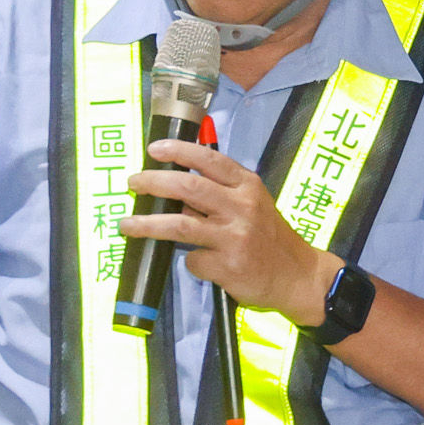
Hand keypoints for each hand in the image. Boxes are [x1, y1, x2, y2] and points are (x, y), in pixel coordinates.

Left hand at [126, 139, 332, 319]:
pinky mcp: (228, 265)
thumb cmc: (269, 237)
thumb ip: (222, 191)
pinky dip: (190, 261)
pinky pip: (193, 260)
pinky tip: (199, 262)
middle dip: (154, 182)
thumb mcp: (254, 203)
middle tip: (133, 183)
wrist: (297, 275)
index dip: (178, 151)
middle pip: (188, 188)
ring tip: (126, 224)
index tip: (154, 149)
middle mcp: (242, 207)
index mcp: (247, 186)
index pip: (209, 159)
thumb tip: (174, 185)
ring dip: (147, 224)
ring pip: (180, 225)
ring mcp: (234, 237)